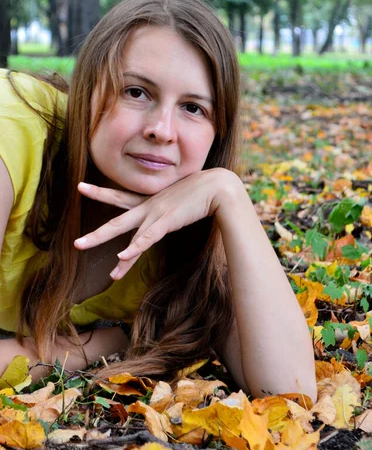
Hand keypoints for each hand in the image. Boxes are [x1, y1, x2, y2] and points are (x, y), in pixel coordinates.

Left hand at [75, 168, 239, 279]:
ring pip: (128, 234)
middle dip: (96, 234)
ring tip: (98, 263)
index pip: (120, 197)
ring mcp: (156, 214)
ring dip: (112, 249)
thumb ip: (172, 202)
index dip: (100, 192)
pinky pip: (147, 238)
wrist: (217, 186)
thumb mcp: (181, 196)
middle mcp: (148, 207)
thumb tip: (172, 205)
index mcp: (151, 201)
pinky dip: (135, 248)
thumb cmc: (203, 191)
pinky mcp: (167, 221)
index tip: (80, 187)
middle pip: (116, 221)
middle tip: (75, 243)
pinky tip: (122, 257)